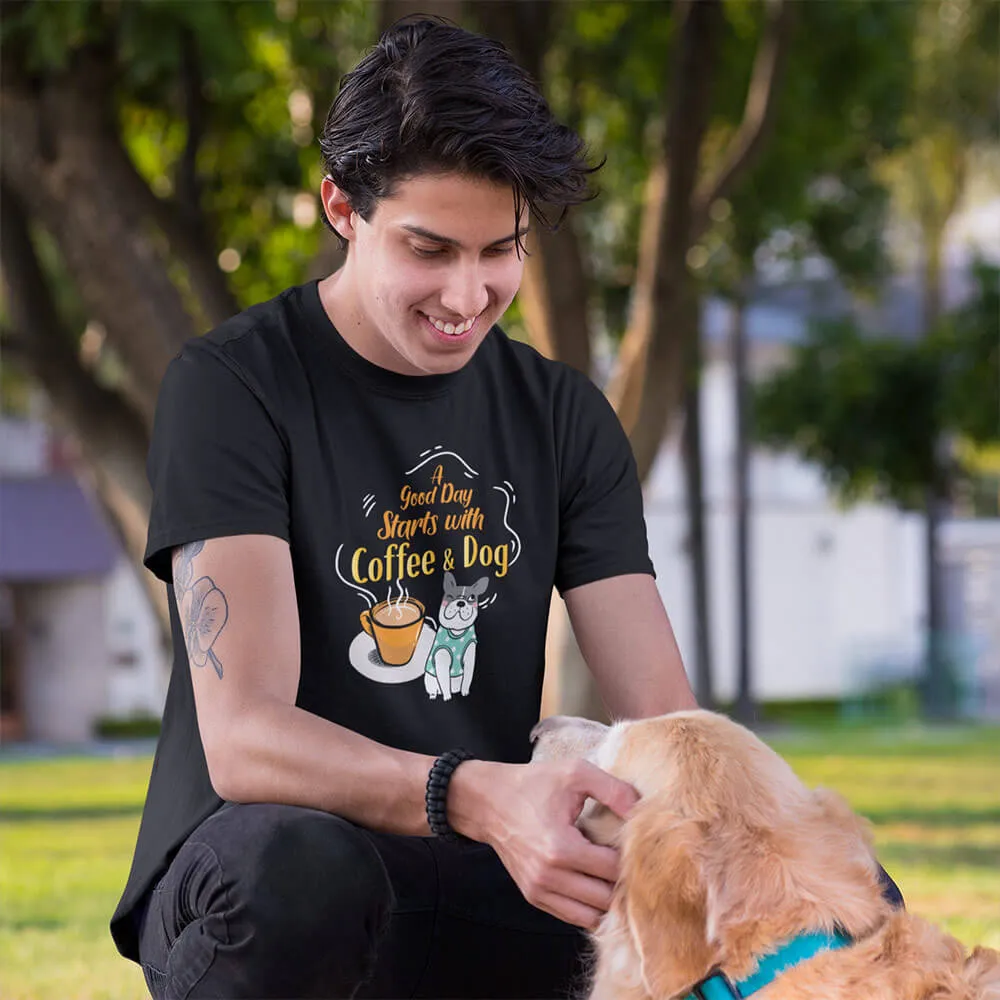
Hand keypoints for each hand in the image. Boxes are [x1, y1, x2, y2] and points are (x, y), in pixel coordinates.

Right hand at [450, 758, 638, 929]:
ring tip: (614, 874)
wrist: (488, 801)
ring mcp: (539, 891)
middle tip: (632, 861)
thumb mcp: (575, 773)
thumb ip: (614, 790)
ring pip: (591, 916)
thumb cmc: (533, 784)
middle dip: (623, 882)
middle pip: (606, 898)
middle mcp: (549, 877)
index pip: (613, 870)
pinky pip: (573, 917)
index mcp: (561, 848)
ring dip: (608, 900)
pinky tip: (596, 883)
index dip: (631, 858)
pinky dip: (589, 907)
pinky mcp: (533, 897)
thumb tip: (643, 812)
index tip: (637, 843)